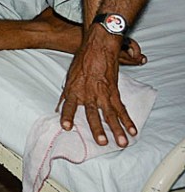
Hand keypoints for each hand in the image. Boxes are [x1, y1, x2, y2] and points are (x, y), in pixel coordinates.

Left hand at [58, 31, 133, 146]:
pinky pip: (121, 108)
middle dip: (98, 129)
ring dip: (117, 129)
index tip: (66, 127)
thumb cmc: (82, 61)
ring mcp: (103, 93)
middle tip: (101, 142)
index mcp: (74, 90)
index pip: (69, 106)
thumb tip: (59, 107)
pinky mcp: (114, 91)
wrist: (97, 48)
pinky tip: (132, 130)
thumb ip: (67, 94)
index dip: (67, 116)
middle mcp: (88, 94)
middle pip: (93, 114)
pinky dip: (127, 120)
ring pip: (110, 114)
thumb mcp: (70, 77)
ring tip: (121, 143)